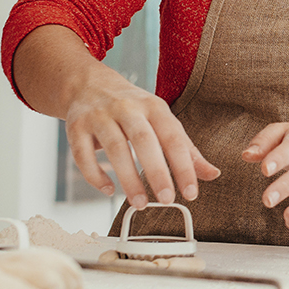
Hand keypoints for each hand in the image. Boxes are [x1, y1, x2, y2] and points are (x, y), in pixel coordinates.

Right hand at [63, 67, 220, 208]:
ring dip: (128, 178)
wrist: (88, 85)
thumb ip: (186, 149)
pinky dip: (95, 175)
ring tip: (139, 203)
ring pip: (114, 148)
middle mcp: (128, 109)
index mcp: (155, 107)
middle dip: (156, 172)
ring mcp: (100, 116)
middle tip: (166, 200)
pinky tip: (109, 190)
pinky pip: (83, 154)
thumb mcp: (162, 120)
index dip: (184, 166)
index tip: (191, 192)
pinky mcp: (76, 127)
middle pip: (144, 141)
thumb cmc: (133, 109)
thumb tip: (213, 174)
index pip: (174, 138)